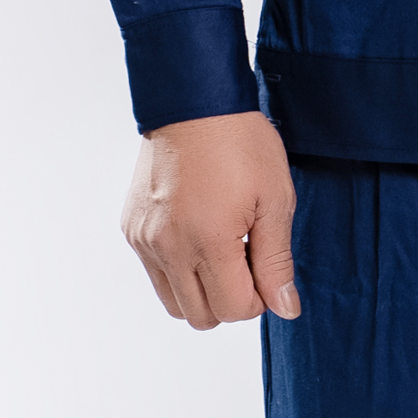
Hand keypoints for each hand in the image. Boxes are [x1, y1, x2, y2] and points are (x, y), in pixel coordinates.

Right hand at [121, 112, 298, 327]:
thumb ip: (277, 262)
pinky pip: (155, 273)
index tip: (265, 266)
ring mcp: (145, 239)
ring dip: (201, 291)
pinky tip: (198, 232)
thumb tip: (285, 308)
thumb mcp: (275, 199)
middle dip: (230, 300)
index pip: (234, 309)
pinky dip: (178, 269)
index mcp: (208, 240)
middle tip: (245, 259)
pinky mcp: (132, 228)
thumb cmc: (240, 142)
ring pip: (173, 303)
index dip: (259, 298)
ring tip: (221, 248)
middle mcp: (168, 246)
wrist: (192, 100)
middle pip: (201, 317)